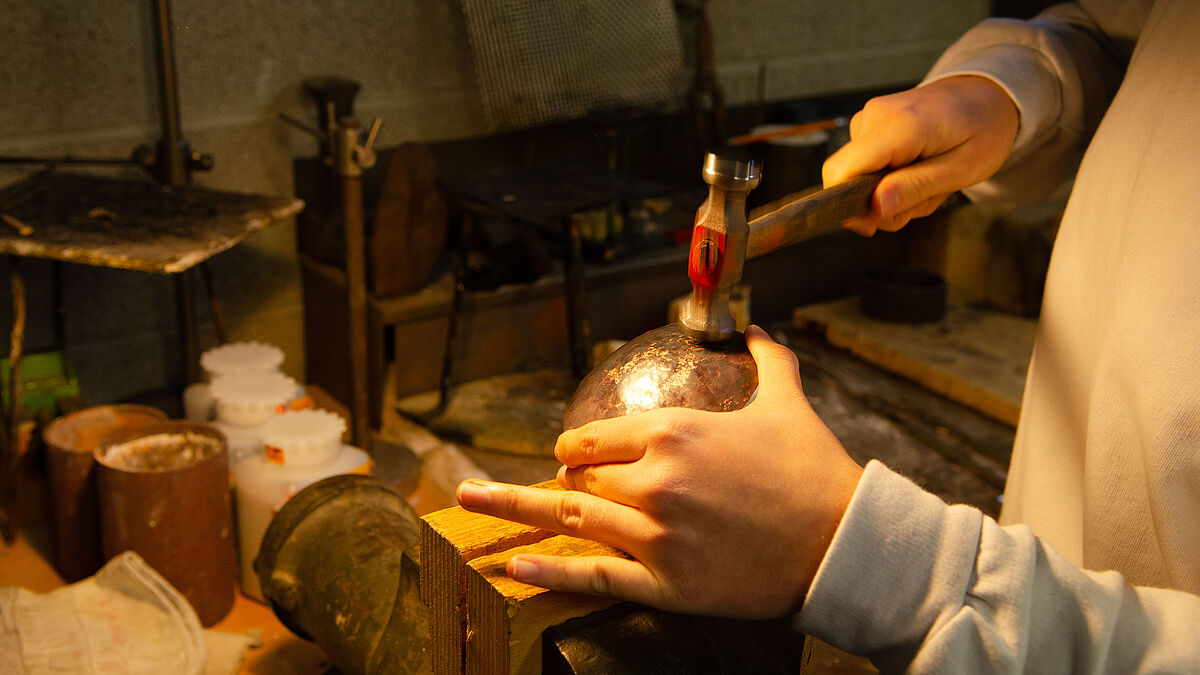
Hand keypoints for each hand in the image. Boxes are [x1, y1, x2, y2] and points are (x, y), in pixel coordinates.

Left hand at [455, 326, 863, 618]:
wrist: (844, 542)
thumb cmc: (814, 470)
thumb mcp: (788, 403)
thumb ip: (767, 361)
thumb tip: (759, 328)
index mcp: (673, 432)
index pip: (594, 438)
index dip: (575, 448)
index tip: (568, 456)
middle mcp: (654, 480)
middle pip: (580, 478)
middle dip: (564, 480)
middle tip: (554, 486)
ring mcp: (655, 535)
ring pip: (573, 517)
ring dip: (518, 507)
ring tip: (469, 501)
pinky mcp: (666, 583)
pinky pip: (592, 575)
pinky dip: (547, 572)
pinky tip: (511, 566)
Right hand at [825, 75, 1018, 234]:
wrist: (987, 96)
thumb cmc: (983, 129)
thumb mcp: (962, 169)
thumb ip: (916, 187)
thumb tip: (875, 207)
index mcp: (900, 125)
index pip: (842, 170)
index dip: (849, 205)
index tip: (876, 223)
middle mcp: (875, 115)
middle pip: (848, 179)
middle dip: (880, 203)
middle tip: (925, 198)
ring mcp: (869, 116)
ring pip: (857, 176)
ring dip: (890, 192)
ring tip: (928, 179)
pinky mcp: (869, 123)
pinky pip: (864, 164)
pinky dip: (889, 177)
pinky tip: (917, 168)